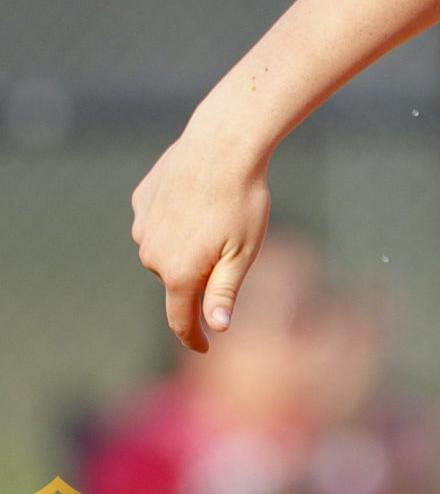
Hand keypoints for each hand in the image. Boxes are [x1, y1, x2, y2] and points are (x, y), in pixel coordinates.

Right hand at [130, 128, 271, 351]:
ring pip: (167, 249)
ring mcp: (142, 226)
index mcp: (178, 273)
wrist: (222, 146)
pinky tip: (198, 198)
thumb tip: (216, 328)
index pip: (180, 319)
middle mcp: (151, 254)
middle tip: (233, 243)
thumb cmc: (241, 201)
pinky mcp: (141, 201)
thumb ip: (225, 292)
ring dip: (189, 243)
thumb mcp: (243, 252)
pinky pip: (160, 220)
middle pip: (178, 279)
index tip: (204, 347)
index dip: (193, 337)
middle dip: (201, 273)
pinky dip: (178, 217)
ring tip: (218, 215)